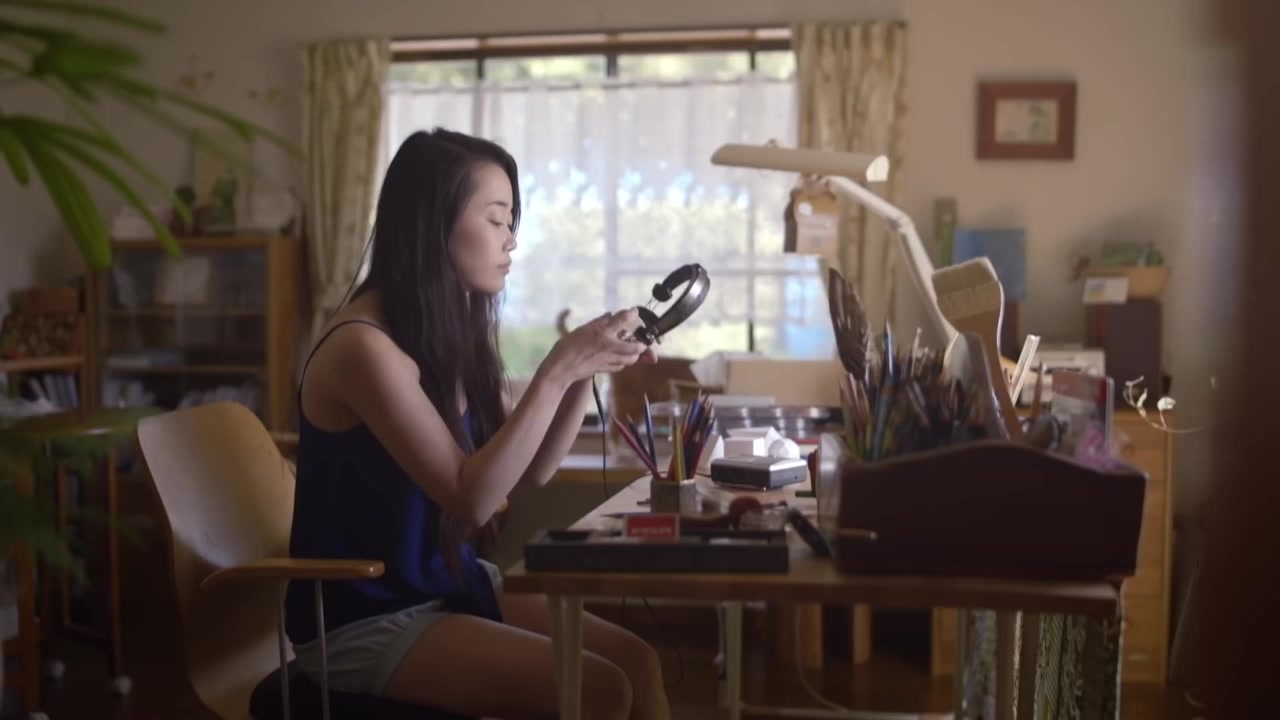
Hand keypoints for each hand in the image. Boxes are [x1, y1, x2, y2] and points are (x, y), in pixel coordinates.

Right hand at [540, 308, 656, 384]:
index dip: (632, 314)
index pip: (623, 320)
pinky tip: (621, 358)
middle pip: (636, 347)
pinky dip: (624, 361)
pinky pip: (621, 366)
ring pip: (631, 359)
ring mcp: (610, 359)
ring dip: (635, 354)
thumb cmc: (567, 345)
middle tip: (642, 340)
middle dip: (642, 344)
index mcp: (603, 332)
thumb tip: (610, 316)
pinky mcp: (606, 369)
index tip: (635, 311)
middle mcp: (610, 346)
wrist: (562, 368)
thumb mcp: (582, 329)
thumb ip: (598, 322)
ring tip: (634, 349)